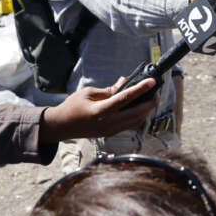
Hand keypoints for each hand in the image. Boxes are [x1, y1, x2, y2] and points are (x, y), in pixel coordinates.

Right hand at [40, 77, 156, 142]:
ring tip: (148, 97)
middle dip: (149, 103)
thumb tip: (125, 82)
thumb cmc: (72, 107)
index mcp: (100, 112)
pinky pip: (130, 125)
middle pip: (137, 114)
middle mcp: (108, 124)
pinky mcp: (111, 133)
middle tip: (154, 90)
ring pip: (136, 122)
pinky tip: (138, 106)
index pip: (125, 99)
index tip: (152, 82)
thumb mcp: (88, 93)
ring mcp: (111, 131)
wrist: (61, 126)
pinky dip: (138, 116)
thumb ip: (108, 90)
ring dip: (145, 110)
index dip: (140, 89)